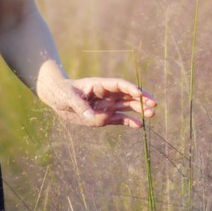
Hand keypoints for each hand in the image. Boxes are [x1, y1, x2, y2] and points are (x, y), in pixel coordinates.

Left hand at [36, 76, 156, 128]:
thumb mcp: (68, 97)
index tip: (140, 93)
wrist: (57, 98)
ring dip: (140, 110)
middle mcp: (107, 95)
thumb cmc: (62, 92)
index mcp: (99, 85)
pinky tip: (140, 126)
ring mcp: (107, 106)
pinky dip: (130, 122)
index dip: (130, 88)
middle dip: (141, 98)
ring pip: (127, 106)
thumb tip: (91, 116)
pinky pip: (120, 119)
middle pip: (128, 95)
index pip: (119, 85)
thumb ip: (80, 106)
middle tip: (154, 103)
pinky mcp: (105, 117)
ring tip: (152, 114)